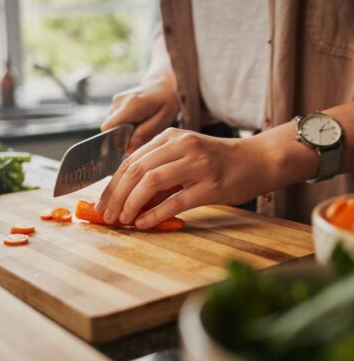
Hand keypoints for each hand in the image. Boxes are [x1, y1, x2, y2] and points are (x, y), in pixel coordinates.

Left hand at [96, 128, 277, 228]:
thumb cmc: (217, 162)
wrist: (258, 160)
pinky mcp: (211, 185)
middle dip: (116, 196)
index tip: (102, 203)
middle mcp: (181, 146)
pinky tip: (143, 223)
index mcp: (170, 137)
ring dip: (131, 204)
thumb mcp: (184, 158)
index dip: (113, 185)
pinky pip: (176, 200)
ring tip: (122, 220)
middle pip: (136, 170)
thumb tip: (128, 200)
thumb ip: (158, 173)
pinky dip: (155, 213)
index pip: (130, 161)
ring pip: (151, 182)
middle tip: (108, 216)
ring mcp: (197, 164)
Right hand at [101, 78, 178, 151]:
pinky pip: (116, 122)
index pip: (109, 127)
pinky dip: (125, 126)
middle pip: (111, 130)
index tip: (129, 146)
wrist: (162, 86)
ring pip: (113, 127)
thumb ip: (145, 133)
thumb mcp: (163, 119)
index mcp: (131, 105)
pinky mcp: (115, 104)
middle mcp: (119, 102)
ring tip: (141, 126)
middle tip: (141, 136)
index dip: (117, 141)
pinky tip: (137, 122)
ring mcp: (115, 102)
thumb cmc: (165, 102)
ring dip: (125, 132)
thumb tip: (129, 148)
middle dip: (123, 138)